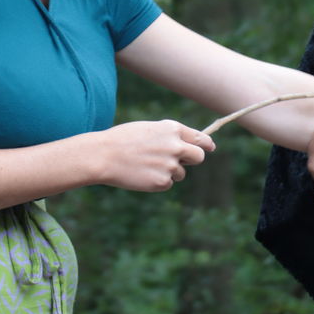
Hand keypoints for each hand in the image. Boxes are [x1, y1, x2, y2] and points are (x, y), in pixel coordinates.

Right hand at [92, 119, 214, 191]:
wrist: (103, 156)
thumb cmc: (122, 140)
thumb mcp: (149, 129)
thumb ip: (169, 136)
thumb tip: (186, 146)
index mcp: (172, 129)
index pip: (200, 138)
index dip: (206, 144)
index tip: (210, 147)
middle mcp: (176, 146)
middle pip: (199, 157)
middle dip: (192, 160)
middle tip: (178, 161)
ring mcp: (171, 165)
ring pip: (181, 173)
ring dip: (169, 172)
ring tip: (146, 165)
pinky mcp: (163, 181)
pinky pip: (168, 183)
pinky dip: (158, 182)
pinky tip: (142, 174)